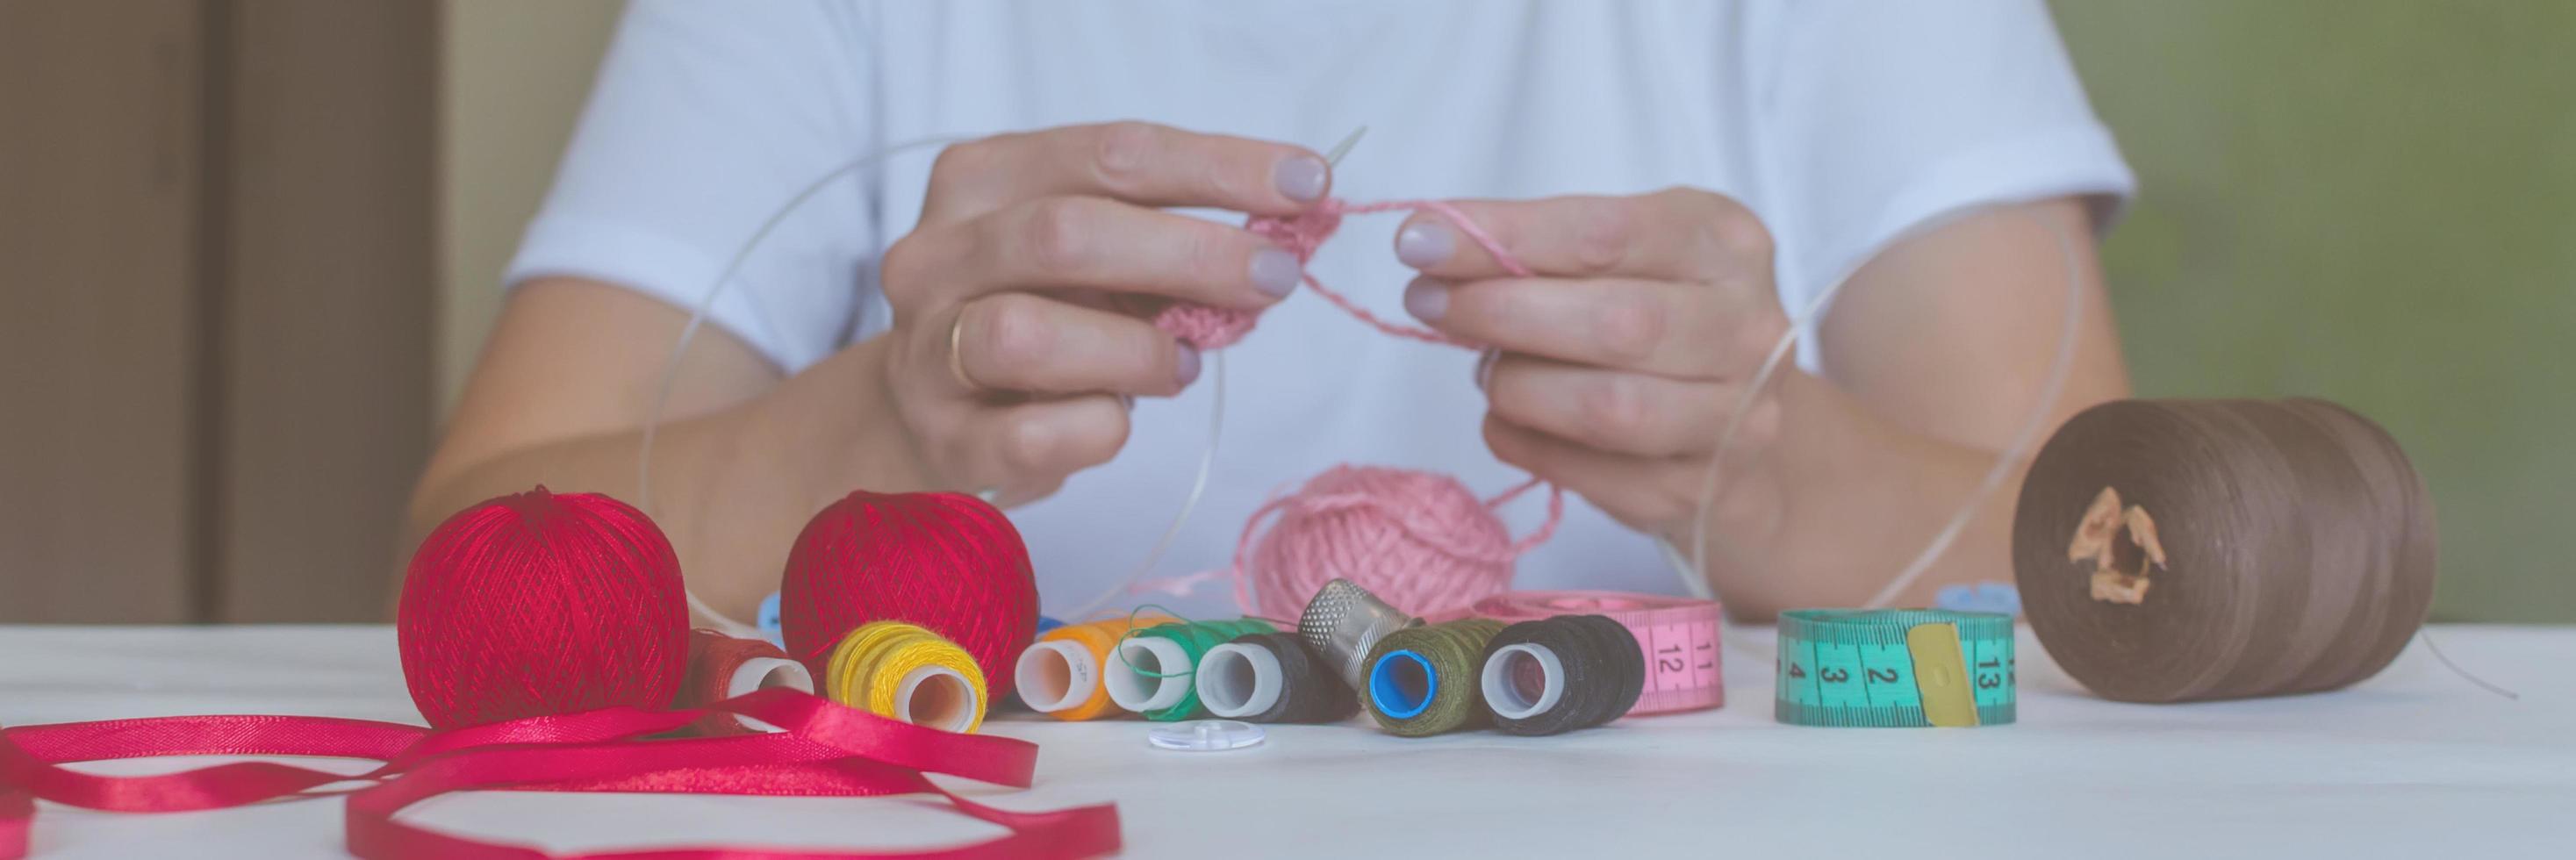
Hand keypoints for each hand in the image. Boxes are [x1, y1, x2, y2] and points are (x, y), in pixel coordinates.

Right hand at [866, 122, 1330, 503]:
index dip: (1218, 167)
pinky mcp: (941, 441)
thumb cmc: (1035, 325)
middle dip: (1192, 253)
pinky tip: (1119, 420)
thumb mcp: (1093, 264)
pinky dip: (1099, 428)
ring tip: (1186, 363)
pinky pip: (1030, 434)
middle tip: (1277, 277)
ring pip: (1028, 333)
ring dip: (1136, 349)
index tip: (1307, 184)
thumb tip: (1285, 239)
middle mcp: (936, 256)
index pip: (1109, 154)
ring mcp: (927, 352)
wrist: (925, 425)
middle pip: (1066, 234)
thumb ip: (1169, 245)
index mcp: (980, 182)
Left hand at [1391, 188, 1792, 549]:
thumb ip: (1542, 249)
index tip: (1420, 241)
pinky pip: (1589, 473)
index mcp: (1727, 244)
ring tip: (1487, 371)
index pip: (1606, 235)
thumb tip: (1431, 249)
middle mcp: (1748, 329)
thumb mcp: (1624, 257)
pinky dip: (1525, 442)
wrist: (1735, 426)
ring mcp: (1733, 418)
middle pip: (1615, 324)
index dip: (1505, 238)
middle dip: (1501, 312)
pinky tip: (1506, 421)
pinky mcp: (1695, 488)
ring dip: (1517, 386)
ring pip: (1606, 408)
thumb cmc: (1661, 317)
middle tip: (1430, 304)